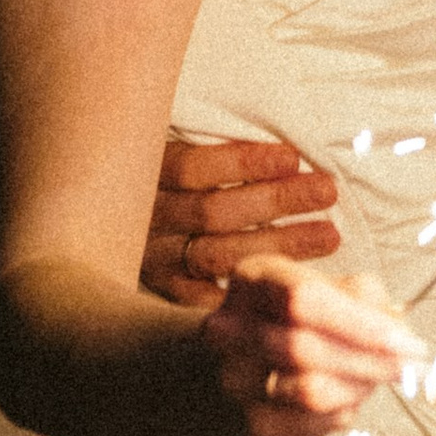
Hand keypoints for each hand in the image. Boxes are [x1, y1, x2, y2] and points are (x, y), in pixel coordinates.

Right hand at [143, 136, 341, 294]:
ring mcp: (151, 258)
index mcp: (145, 172)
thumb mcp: (169, 139)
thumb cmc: (160, 171)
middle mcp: (146, 218)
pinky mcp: (159, 291)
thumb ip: (209, 135)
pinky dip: (242, 294)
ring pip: (216, 256)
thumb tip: (279, 136)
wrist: (106, 219)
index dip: (243, 163)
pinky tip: (285, 282)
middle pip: (213, 212)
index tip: (293, 158)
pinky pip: (201, 300)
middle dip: (276, 201)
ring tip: (329, 235)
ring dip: (278, 245)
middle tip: (327, 191)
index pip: (193, 167)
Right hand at [197, 254, 409, 435]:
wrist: (280, 354)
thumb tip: (397, 337)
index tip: (406, 342)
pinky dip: (342, 414)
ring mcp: (235, 379)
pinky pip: (308, 427)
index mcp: (252, 279)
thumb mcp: (344, 288)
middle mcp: (229, 330)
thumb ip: (370, 302)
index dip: (359, 324)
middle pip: (302, 349)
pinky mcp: (254, 423)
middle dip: (368, 361)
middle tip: (408, 365)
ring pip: (307, 392)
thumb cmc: (319, 313)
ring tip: (375, 375)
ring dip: (358, 387)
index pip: (302, 300)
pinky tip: (350, 397)